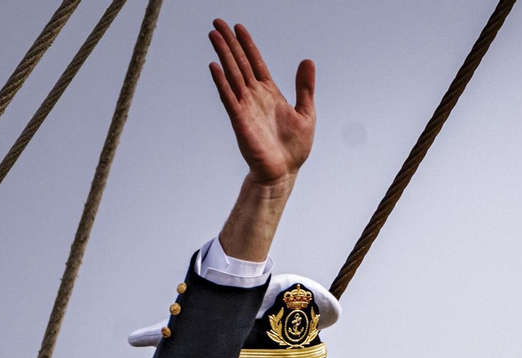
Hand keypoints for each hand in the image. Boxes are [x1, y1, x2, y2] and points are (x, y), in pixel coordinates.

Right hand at [208, 20, 314, 186]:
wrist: (283, 171)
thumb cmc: (294, 147)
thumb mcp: (306, 113)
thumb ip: (305, 87)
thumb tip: (308, 60)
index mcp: (270, 93)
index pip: (256, 63)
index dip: (247, 45)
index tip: (239, 27)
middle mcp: (255, 96)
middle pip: (239, 63)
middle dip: (229, 42)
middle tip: (217, 22)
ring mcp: (245, 106)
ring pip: (232, 74)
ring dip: (223, 55)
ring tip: (214, 35)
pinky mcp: (239, 119)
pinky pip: (229, 97)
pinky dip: (222, 81)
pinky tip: (214, 65)